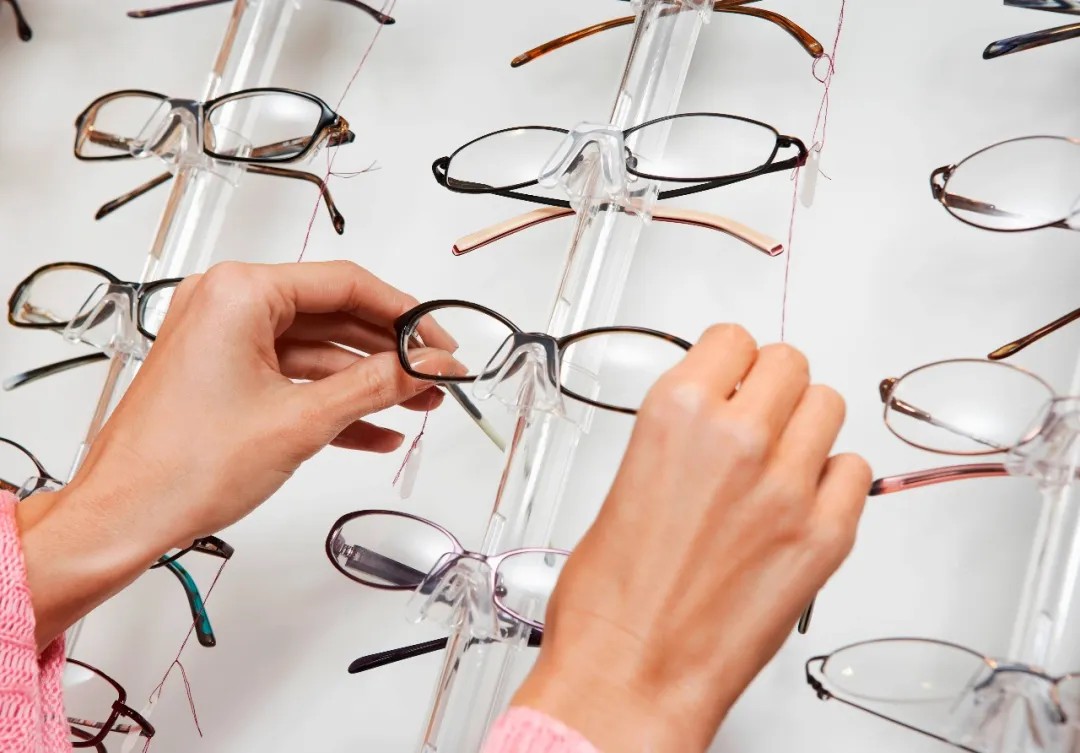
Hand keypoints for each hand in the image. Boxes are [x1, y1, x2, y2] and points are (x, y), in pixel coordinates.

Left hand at [18, 260, 459, 646]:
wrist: (123, 518)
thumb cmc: (183, 466)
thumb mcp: (301, 421)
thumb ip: (374, 385)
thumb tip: (426, 364)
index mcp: (240, 293)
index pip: (346, 285)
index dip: (405, 314)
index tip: (440, 340)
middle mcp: (229, 306)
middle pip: (334, 316)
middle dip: (390, 353)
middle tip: (436, 375)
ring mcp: (225, 342)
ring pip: (318, 352)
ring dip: (368, 382)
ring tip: (418, 404)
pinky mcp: (225, 376)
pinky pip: (294, 378)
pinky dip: (333, 402)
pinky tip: (377, 430)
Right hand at [512, 325, 870, 752]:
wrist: (630, 676)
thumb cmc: (609, 601)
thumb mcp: (624, 485)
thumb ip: (678, 441)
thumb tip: (709, 426)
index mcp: (675, 415)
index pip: (733, 340)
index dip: (732, 360)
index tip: (732, 375)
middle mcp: (737, 440)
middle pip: (789, 363)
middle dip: (772, 385)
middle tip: (759, 415)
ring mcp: (788, 487)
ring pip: (829, 406)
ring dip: (805, 426)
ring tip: (780, 459)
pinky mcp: (824, 536)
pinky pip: (855, 472)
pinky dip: (833, 479)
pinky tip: (801, 500)